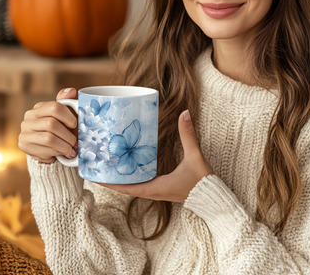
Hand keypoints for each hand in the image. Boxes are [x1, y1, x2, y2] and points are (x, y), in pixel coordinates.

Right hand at [18, 88, 77, 163]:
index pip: (55, 107)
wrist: (48, 147)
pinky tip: (62, 154)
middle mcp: (29, 117)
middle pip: (52, 124)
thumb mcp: (66, 114)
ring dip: (64, 146)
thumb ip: (68, 101)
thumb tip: (71, 91)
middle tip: (76, 142)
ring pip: (49, 138)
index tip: (76, 125)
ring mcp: (24, 131)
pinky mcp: (23, 145)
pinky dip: (57, 152)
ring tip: (71, 149)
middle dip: (68, 135)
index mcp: (40, 107)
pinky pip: (44, 149)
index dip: (69, 117)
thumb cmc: (61, 127)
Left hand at [98, 110, 212, 202]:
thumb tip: (184, 114)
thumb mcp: (195, 156)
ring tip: (109, 166)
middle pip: (126, 187)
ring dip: (121, 179)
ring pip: (133, 186)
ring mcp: (158, 191)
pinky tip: (129, 167)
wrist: (213, 197)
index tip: (96, 177)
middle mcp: (154, 192)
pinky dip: (132, 178)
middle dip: (111, 179)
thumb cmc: (203, 181)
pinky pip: (142, 184)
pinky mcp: (162, 188)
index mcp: (157, 187)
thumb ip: (188, 135)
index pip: (128, 188)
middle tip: (98, 166)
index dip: (111, 184)